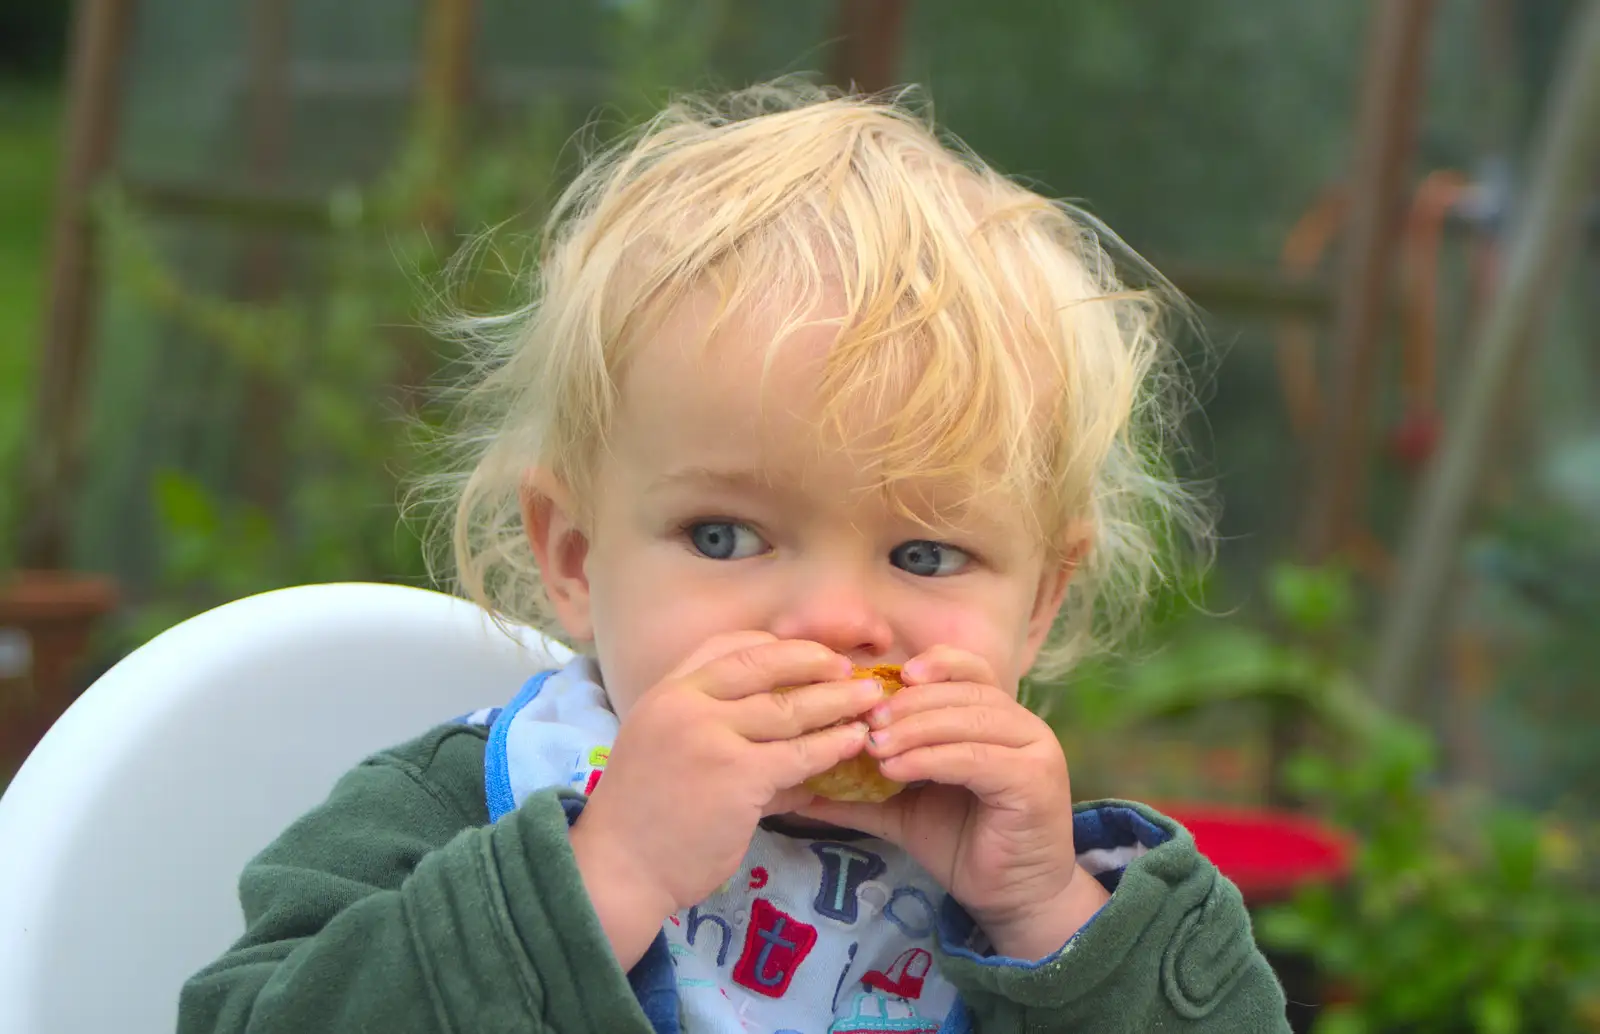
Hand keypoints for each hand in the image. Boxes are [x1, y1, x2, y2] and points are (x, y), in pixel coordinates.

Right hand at [569, 632, 881, 967]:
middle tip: (850, 668)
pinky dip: (833, 746)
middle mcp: (686, 703)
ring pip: (788, 708)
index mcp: (666, 691)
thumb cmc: (643, 817)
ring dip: (837, 701)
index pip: (726, 645)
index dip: (774, 645)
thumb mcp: (665, 749)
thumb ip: (715, 731)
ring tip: (870, 701)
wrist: (620, 868)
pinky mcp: (737, 776)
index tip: (808, 653)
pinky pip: (798, 754)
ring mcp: (711, 737)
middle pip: (763, 664)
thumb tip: (777, 730)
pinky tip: (854, 742)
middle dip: (815, 661)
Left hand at [798, 645, 1108, 960]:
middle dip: (909, 703)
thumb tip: (801, 785)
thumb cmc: (962, 845)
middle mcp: (1022, 725)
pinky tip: (897, 769)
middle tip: (865, 722)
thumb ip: (862, 790)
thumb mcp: (904, 808)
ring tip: (874, 746)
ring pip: (970, 719)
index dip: (932, 665)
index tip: (888, 678)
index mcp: (997, 718)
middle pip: (963, 691)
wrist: (1011, 899)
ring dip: (916, 728)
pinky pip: (977, 758)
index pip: (969, 669)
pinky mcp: (1035, 780)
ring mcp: (1035, 749)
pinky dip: (933, 758)